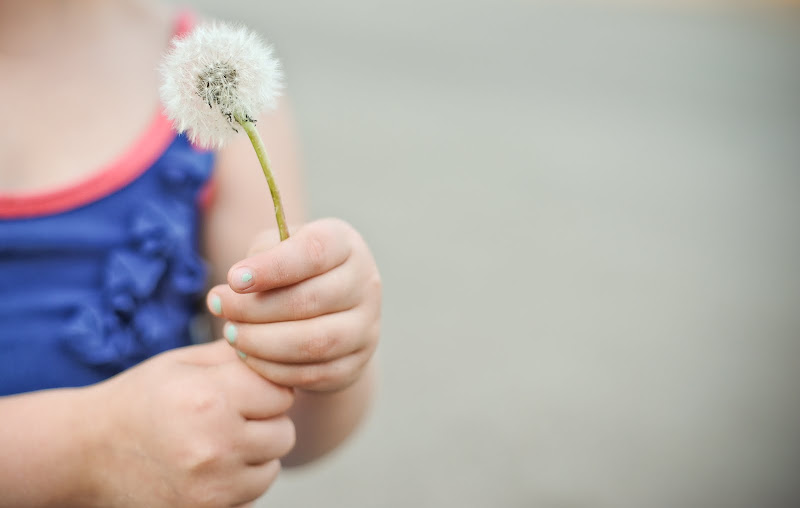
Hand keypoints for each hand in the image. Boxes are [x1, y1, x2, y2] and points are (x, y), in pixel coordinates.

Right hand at [89, 340, 295, 507]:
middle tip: (228, 416)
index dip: (264, 387)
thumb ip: (237, 355)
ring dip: (255, 455)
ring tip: (216, 441)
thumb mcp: (183, 363)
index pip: (282, 392)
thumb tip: (282, 348)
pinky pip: (252, 495)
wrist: (86, 454)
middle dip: (264, 422)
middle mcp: (214, 445)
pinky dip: (239, 482)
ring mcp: (211, 488)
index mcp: (208, 398)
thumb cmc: (140, 399)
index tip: (241, 387)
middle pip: (284, 432)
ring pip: (272, 467)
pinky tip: (209, 467)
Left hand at [206, 218, 381, 392]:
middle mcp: (365, 283)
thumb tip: (237, 284)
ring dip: (262, 342)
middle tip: (218, 307)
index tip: (234, 279)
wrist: (325, 311)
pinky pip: (313, 373)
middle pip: (311, 300)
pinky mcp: (355, 364)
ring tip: (230, 334)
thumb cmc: (292, 271)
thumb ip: (261, 256)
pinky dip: (273, 368)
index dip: (272, 268)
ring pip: (314, 342)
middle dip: (255, 308)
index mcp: (346, 245)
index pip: (314, 253)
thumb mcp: (277, 249)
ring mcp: (366, 327)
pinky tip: (247, 356)